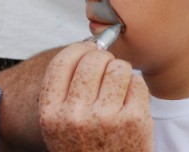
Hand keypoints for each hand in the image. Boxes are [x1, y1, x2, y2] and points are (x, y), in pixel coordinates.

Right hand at [39, 42, 153, 151]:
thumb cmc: (84, 149)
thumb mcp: (57, 125)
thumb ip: (64, 90)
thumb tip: (87, 47)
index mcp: (51, 113)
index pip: (63, 62)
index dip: (77, 49)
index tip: (86, 49)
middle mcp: (75, 114)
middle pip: (92, 60)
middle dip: (102, 59)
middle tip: (106, 70)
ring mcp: (106, 118)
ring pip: (118, 68)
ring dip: (120, 73)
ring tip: (118, 89)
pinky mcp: (134, 121)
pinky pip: (137, 83)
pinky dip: (136, 88)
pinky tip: (130, 102)